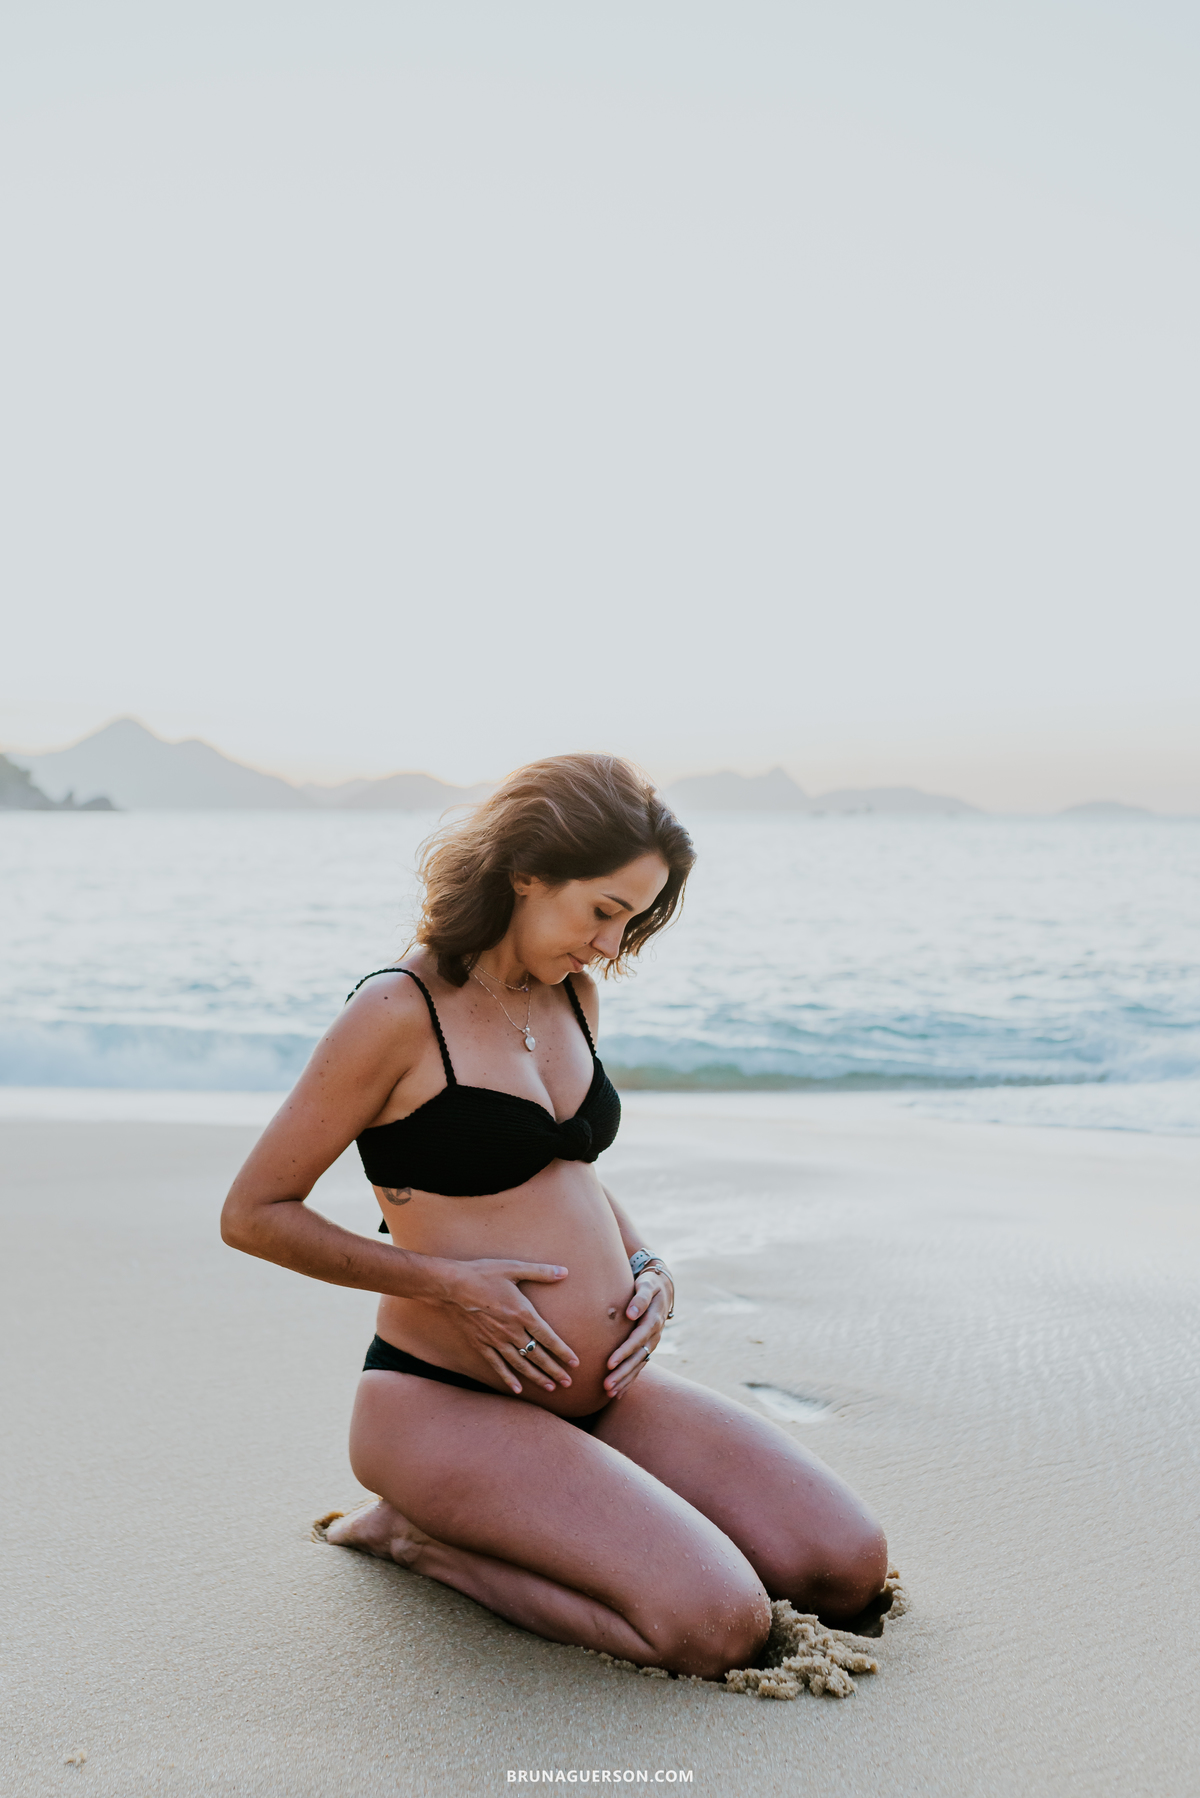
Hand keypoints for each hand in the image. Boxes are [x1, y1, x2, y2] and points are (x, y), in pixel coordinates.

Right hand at [438, 1259, 579, 1395]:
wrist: (452, 1286)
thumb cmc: (485, 1274)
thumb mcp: (514, 1268)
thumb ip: (541, 1272)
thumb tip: (564, 1271)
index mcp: (523, 1314)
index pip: (548, 1338)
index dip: (563, 1352)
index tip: (575, 1363)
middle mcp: (511, 1331)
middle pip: (537, 1356)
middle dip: (554, 1370)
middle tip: (568, 1383)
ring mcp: (496, 1340)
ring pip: (520, 1364)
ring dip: (536, 1377)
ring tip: (550, 1387)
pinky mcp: (481, 1344)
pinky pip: (497, 1365)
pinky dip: (508, 1378)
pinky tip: (517, 1389)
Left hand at [604, 1265, 673, 1399]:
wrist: (662, 1289)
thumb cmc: (650, 1285)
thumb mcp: (647, 1286)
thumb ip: (640, 1298)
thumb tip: (631, 1313)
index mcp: (653, 1320)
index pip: (638, 1339)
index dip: (625, 1351)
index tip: (610, 1363)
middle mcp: (654, 1335)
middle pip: (638, 1358)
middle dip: (623, 1373)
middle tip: (607, 1386)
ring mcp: (652, 1343)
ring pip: (639, 1365)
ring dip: (625, 1380)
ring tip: (609, 1393)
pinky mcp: (648, 1348)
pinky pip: (639, 1366)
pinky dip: (630, 1380)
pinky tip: (619, 1393)